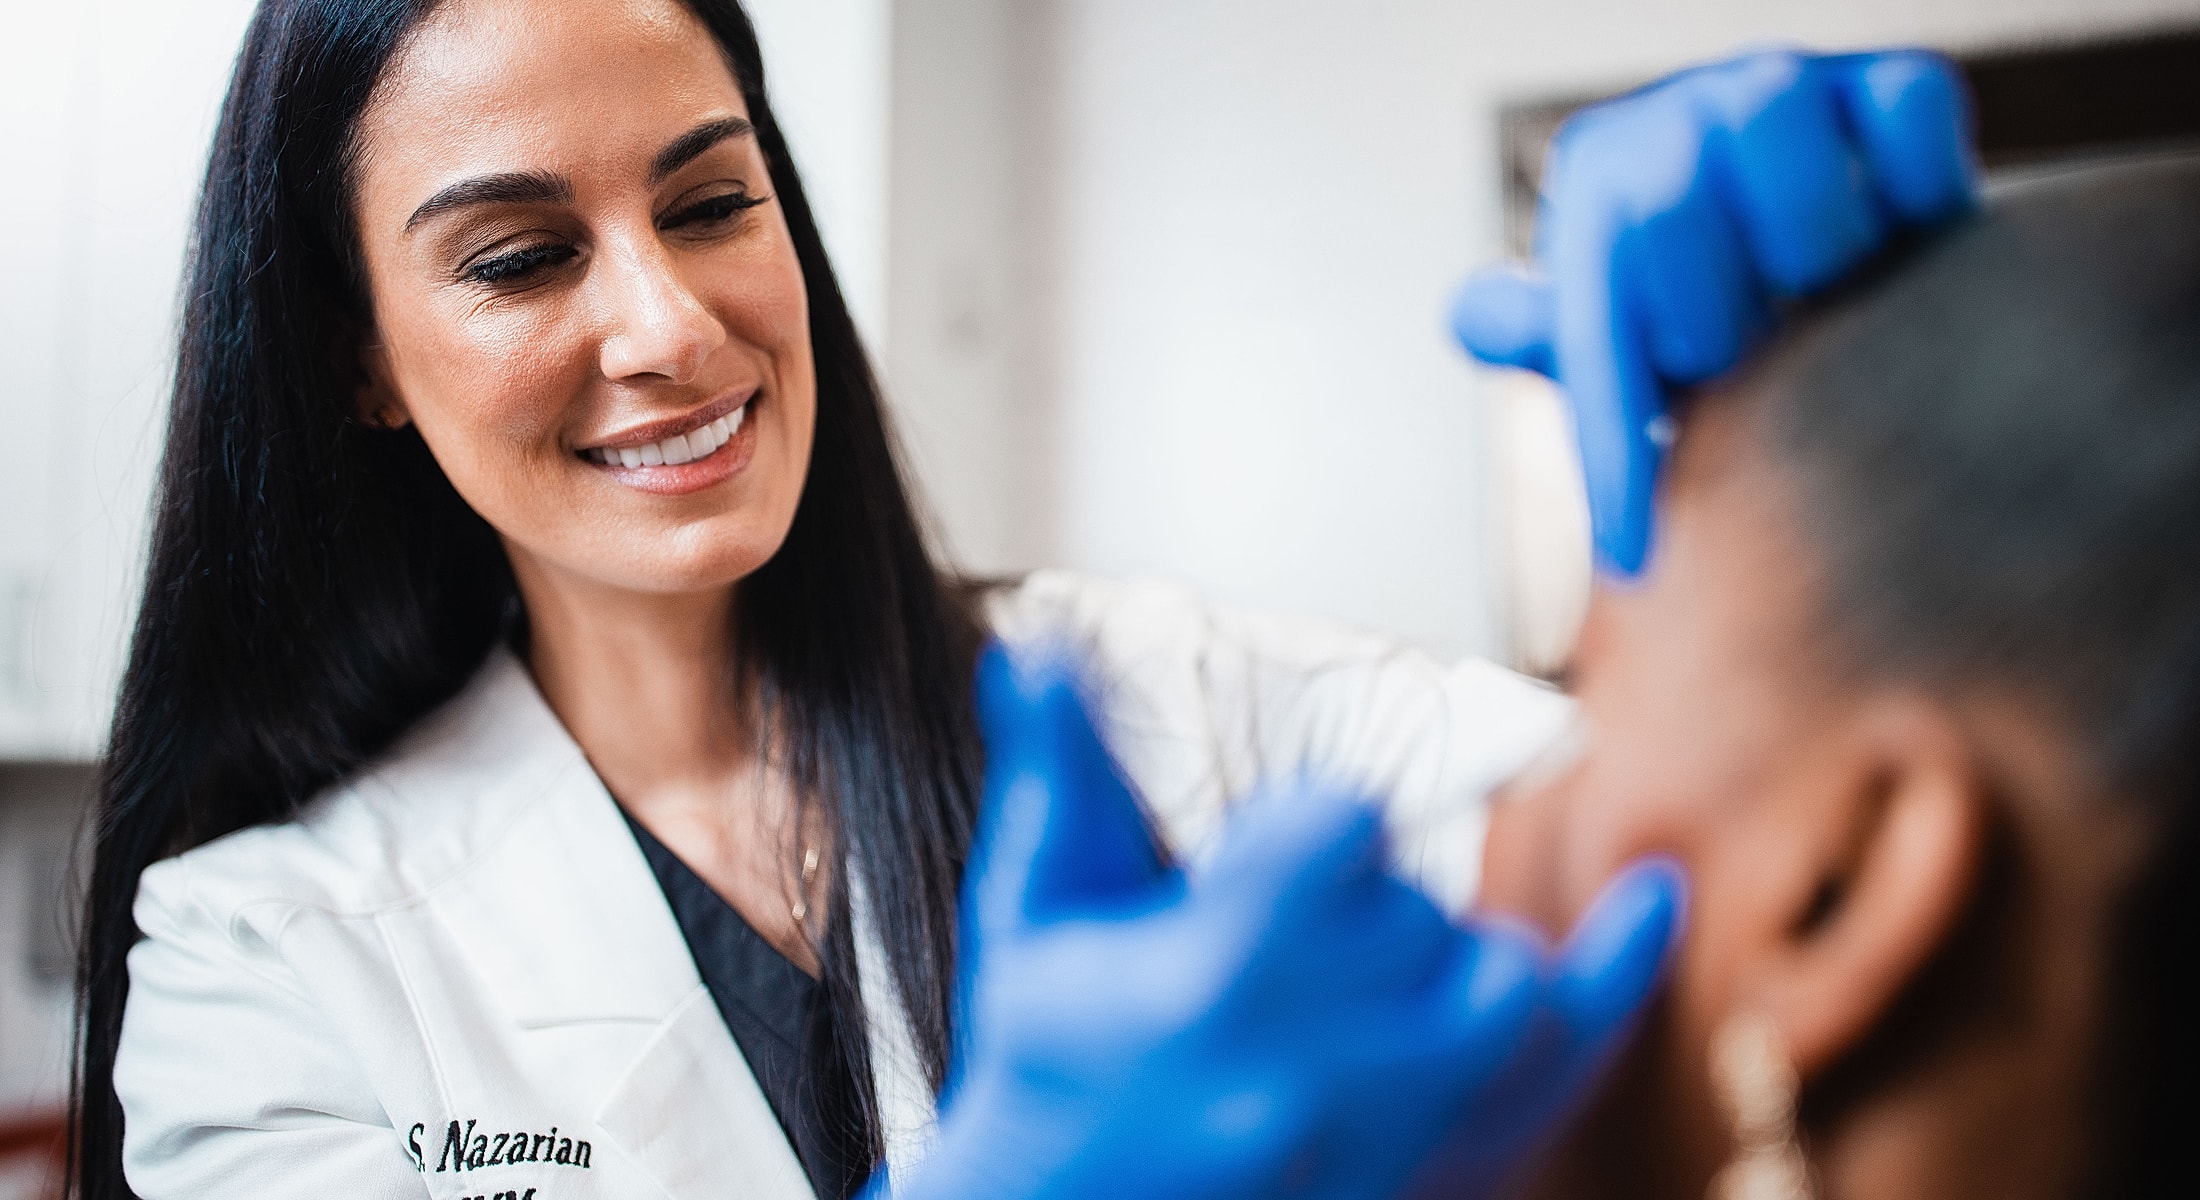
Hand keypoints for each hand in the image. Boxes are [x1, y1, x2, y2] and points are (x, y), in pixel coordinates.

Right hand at [878, 645, 1683, 1199]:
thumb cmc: (1039, 1060)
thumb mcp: (1031, 909)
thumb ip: (1054, 773)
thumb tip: (1040, 647)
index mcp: (1213, 970)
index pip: (1346, 830)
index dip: (1319, 826)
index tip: (1280, 852)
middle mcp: (1311, 1055)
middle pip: (1422, 913)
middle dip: (1368, 899)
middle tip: (1292, 933)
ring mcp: (1374, 1129)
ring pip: (1504, 989)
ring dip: (1465, 953)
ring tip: (1399, 956)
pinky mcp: (1413, 1176)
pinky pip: (1554, 1078)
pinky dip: (1610, 982)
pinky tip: (1655, 901)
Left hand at [1452, 48, 1976, 574]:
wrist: (1842, 212)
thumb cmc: (1711, 284)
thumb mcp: (1623, 323)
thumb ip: (1547, 333)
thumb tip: (1470, 320)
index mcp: (1599, 179)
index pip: (1590, 323)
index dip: (1610, 443)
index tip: (1633, 556)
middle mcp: (1680, 117)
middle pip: (1669, 223)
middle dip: (1713, 327)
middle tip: (1749, 348)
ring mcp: (1782, 87)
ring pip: (1795, 192)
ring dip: (1821, 263)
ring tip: (1823, 291)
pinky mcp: (1890, 78)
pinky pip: (1906, 132)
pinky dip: (1918, 194)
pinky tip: (1903, 231)